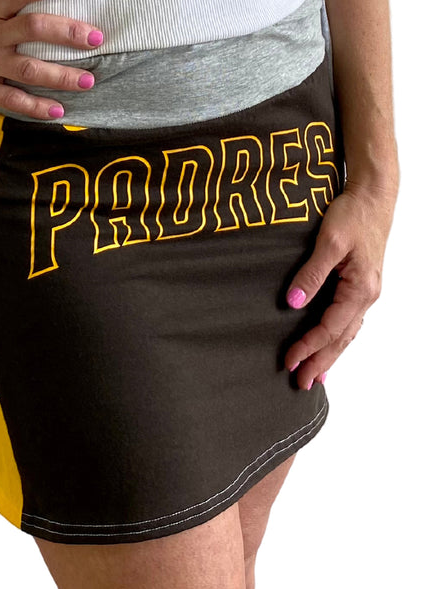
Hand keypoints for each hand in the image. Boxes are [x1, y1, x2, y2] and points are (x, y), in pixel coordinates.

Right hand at [0, 0, 103, 118]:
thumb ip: (6, 16)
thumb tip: (39, 13)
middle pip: (34, 27)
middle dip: (68, 33)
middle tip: (96, 38)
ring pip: (29, 68)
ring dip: (62, 75)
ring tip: (88, 81)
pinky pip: (12, 99)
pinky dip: (36, 106)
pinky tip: (57, 111)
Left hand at [284, 178, 397, 389]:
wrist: (372, 198)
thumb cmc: (352, 215)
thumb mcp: (329, 241)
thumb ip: (311, 274)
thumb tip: (293, 303)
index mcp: (360, 289)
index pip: (329, 328)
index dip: (308, 346)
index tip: (288, 361)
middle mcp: (366, 296)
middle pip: (341, 338)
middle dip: (320, 362)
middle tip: (301, 385)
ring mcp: (366, 293)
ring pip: (347, 333)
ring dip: (330, 355)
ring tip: (316, 376)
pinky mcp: (360, 287)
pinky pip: (349, 321)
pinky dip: (338, 339)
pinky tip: (331, 347)